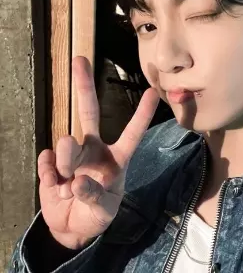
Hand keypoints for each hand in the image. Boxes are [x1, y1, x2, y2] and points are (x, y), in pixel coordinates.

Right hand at [37, 56, 159, 248]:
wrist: (72, 227)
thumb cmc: (96, 213)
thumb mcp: (104, 210)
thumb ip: (94, 195)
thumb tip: (77, 179)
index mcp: (116, 158)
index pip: (132, 133)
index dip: (142, 114)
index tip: (151, 91)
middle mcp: (94, 150)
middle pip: (88, 112)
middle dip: (85, 86)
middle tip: (80, 60)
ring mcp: (72, 156)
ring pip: (66, 143)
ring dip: (66, 158)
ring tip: (66, 181)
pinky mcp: (51, 166)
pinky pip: (47, 162)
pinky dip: (49, 174)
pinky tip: (55, 185)